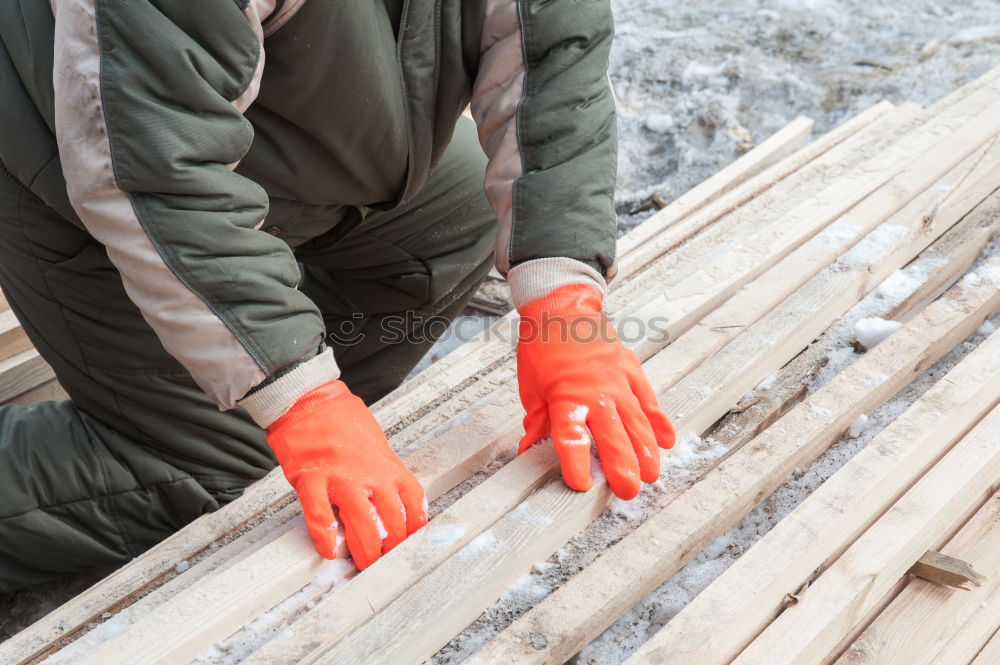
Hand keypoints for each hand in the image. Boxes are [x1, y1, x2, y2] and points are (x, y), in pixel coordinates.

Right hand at [265, 380, 426, 568]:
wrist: (308, 399)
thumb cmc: (340, 418)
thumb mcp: (375, 442)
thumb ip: (382, 471)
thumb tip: (388, 499)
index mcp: (388, 465)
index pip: (413, 502)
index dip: (416, 527)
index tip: (413, 542)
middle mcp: (370, 474)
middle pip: (392, 521)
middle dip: (392, 549)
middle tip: (388, 564)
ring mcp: (341, 478)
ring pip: (361, 525)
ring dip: (365, 551)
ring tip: (365, 567)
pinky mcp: (312, 480)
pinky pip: (320, 516)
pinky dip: (324, 538)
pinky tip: (327, 551)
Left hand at [516, 283, 675, 498]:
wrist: (563, 306)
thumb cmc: (543, 346)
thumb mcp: (532, 386)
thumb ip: (537, 421)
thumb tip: (528, 450)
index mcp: (565, 397)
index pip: (571, 437)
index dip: (576, 463)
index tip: (582, 484)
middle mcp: (595, 391)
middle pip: (612, 436)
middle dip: (622, 467)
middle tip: (628, 492)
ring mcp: (618, 381)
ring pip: (636, 422)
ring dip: (646, 452)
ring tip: (651, 476)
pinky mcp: (632, 370)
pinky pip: (648, 401)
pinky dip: (658, 423)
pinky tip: (667, 442)